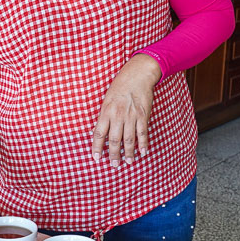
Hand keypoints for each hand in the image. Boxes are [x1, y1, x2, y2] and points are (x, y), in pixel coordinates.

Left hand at [91, 53, 160, 167]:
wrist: (137, 75)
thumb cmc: (120, 86)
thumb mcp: (106, 99)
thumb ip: (104, 116)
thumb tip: (98, 132)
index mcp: (106, 111)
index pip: (99, 134)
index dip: (97, 147)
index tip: (96, 158)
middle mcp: (118, 115)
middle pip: (114, 140)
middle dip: (114, 155)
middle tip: (114, 165)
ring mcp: (131, 116)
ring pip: (129, 139)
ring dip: (129, 153)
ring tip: (128, 162)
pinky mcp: (143, 116)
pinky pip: (142, 133)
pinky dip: (143, 144)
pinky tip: (143, 153)